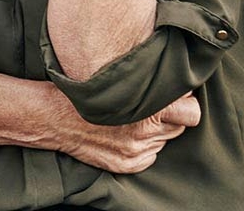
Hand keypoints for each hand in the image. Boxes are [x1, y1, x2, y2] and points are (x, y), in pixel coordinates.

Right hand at [59, 92, 201, 173]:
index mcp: (145, 107)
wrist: (52, 117)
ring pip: (164, 140)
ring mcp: (135, 151)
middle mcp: (143, 131)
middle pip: (180, 126)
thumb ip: (147, 83)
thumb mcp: (116, 78)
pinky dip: (143, 146)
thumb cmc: (82, 91)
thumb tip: (172, 85)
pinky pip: (150, 155)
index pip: (191, 111)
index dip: (185, 102)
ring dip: (155, 131)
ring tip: (133, 118)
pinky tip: (125, 133)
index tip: (175, 96)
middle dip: (170, 116)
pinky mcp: (127, 164)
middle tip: (152, 106)